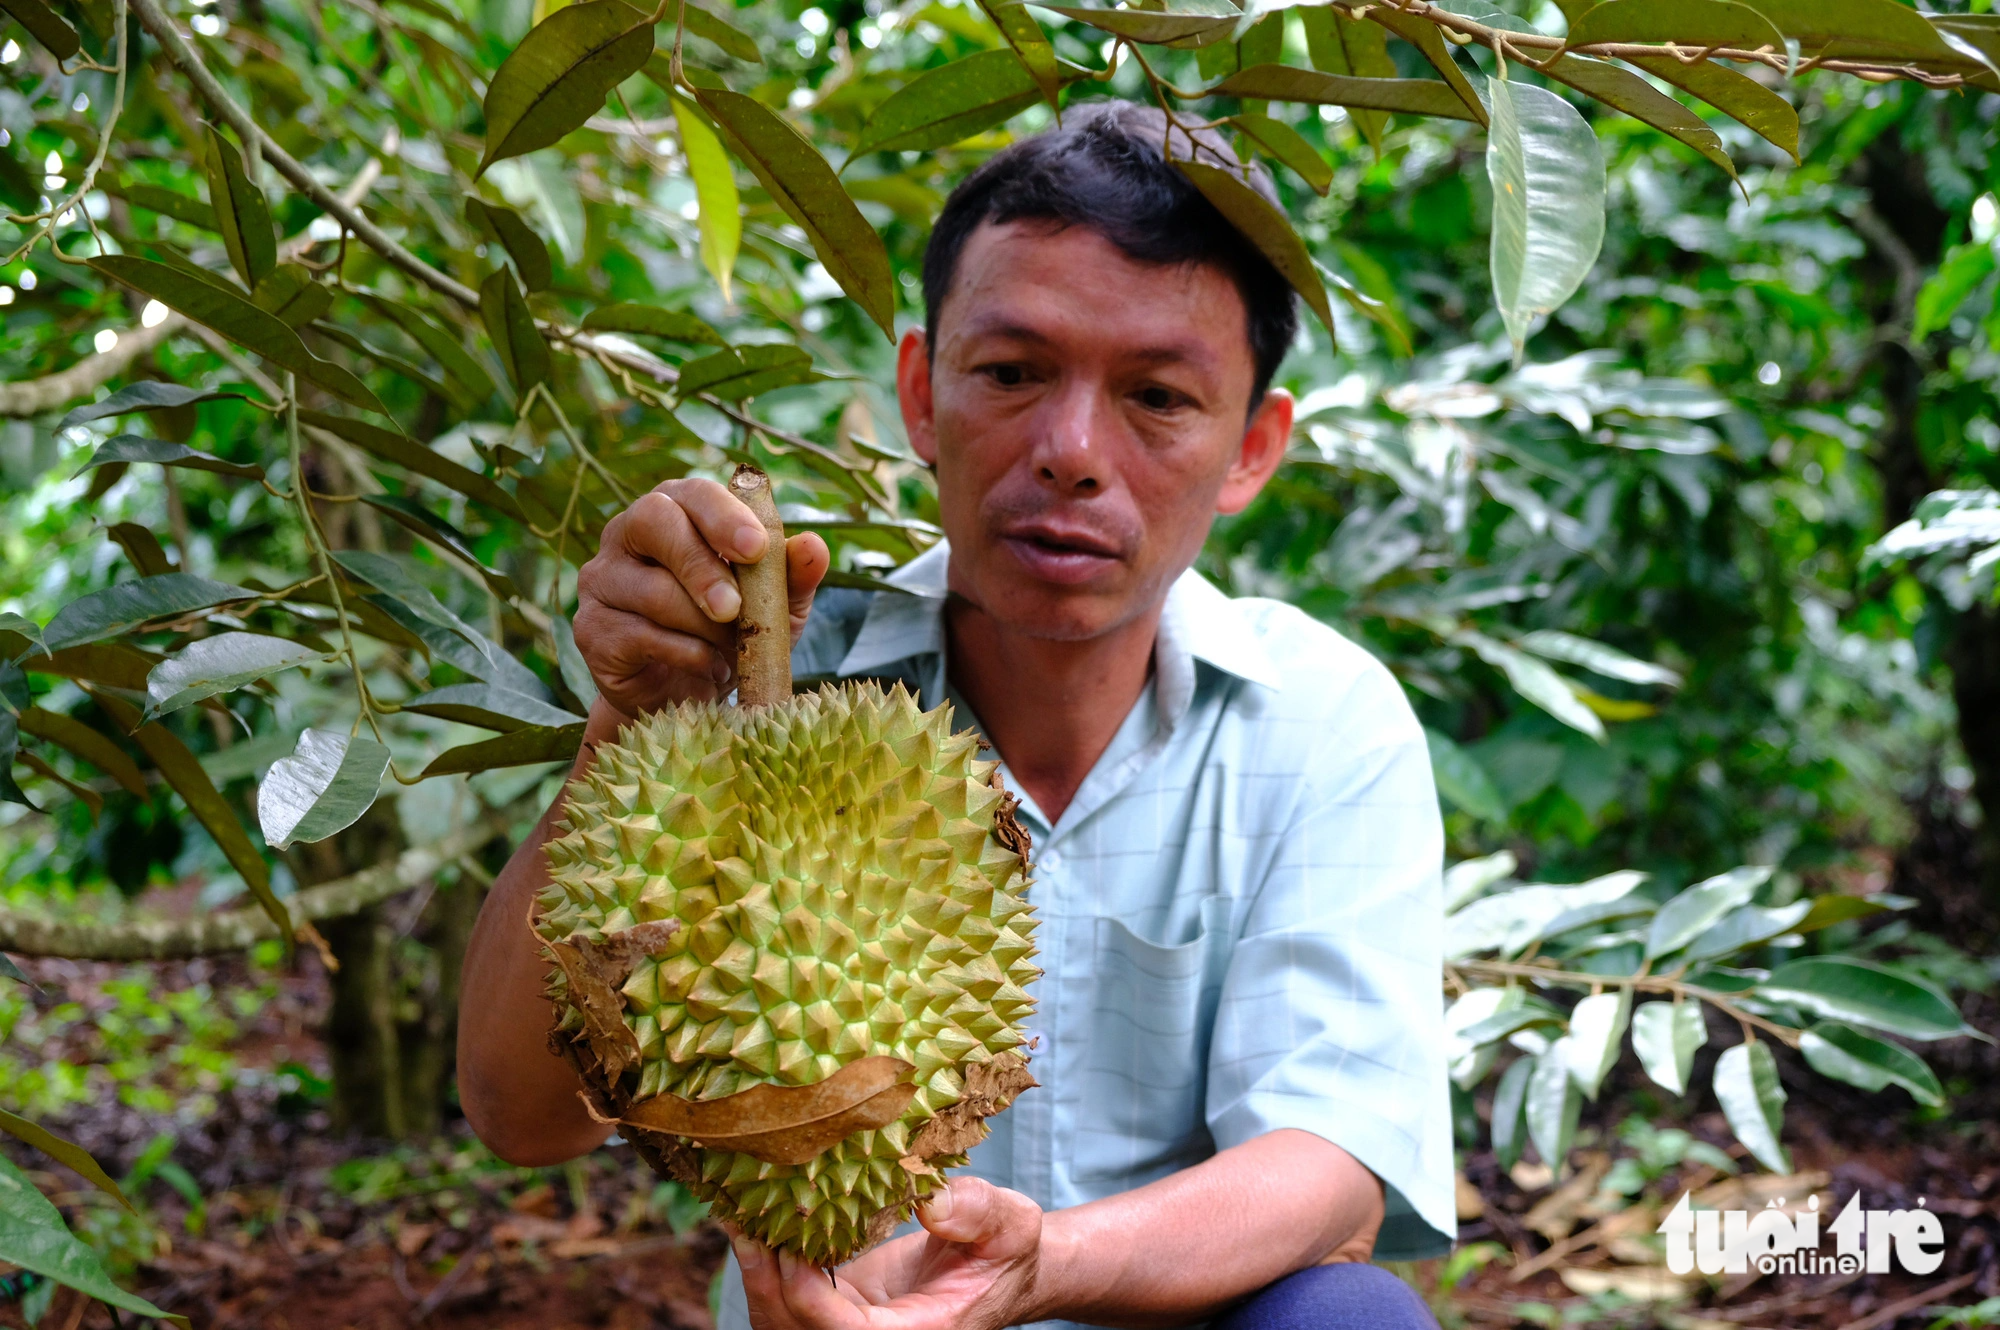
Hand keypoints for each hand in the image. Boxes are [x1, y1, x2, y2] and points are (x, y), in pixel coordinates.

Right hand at [573, 477, 828, 715]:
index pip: (694, 493)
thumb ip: (793, 575)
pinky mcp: (590, 628)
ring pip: (652, 589)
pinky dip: (685, 654)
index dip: (723, 516)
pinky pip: (639, 634)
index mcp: (676, 510)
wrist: (686, 695)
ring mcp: (601, 579)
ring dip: (703, 626)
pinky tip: (707, 667)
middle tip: (734, 609)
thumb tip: (815, 545)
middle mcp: (628, 533)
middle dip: (701, 565)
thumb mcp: (775, 607)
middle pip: (655, 522)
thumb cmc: (731, 634)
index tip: (756, 550)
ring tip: (731, 651)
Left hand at [735, 1178, 1049, 1329]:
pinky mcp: (838, 1306)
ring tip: (742, 1217)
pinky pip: (789, 1302)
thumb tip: (927, 1197)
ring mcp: (852, 1326)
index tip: (793, 1246)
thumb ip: (975, 1213)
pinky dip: (768, 1268)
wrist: (1002, 1268)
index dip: (811, 1298)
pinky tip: (757, 1220)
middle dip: (767, 1286)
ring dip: (758, 1276)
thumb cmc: (1007, 1251)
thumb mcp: (1009, 1224)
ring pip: (784, 1324)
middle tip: (746, 1223)